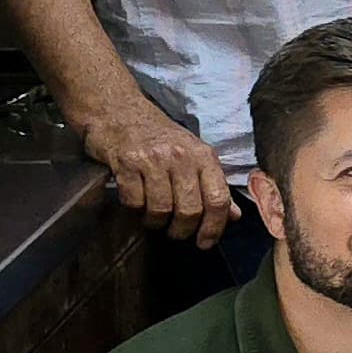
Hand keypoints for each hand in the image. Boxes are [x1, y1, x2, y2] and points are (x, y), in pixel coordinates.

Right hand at [77, 96, 235, 245]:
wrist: (118, 110)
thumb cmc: (159, 136)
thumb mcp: (193, 155)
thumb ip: (213, 185)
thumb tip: (233, 216)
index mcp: (204, 156)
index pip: (218, 199)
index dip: (214, 227)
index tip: (205, 242)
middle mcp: (182, 157)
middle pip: (190, 209)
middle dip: (182, 229)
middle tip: (175, 232)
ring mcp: (153, 159)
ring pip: (161, 209)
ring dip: (155, 222)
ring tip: (153, 218)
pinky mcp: (126, 162)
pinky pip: (134, 201)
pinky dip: (134, 208)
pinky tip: (135, 202)